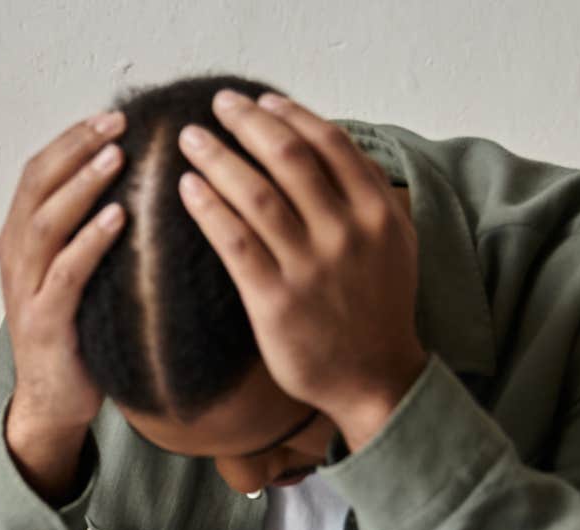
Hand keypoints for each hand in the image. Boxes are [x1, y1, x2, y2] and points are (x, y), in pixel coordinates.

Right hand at [0, 111, 129, 496]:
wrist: (53, 404)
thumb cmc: (76, 333)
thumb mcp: (78, 273)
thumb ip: (90, 233)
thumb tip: (138, 185)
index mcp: (21, 240)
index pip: (38, 173)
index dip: (71, 140)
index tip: (110, 116)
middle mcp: (16, 257)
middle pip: (37, 186)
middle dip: (76, 149)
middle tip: (117, 123)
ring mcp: (26, 289)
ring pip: (46, 222)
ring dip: (82, 185)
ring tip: (115, 157)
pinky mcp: (45, 321)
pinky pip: (66, 273)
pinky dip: (90, 242)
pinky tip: (118, 219)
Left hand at [177, 90, 427, 448]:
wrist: (375, 379)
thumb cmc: (378, 308)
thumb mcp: (393, 243)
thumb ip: (368, 193)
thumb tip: (328, 144)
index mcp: (377, 212)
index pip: (329, 143)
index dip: (290, 114)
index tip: (260, 99)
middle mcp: (346, 232)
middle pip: (288, 157)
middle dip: (248, 122)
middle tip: (218, 104)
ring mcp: (310, 267)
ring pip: (256, 195)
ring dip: (219, 158)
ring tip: (190, 138)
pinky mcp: (275, 300)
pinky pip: (234, 242)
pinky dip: (208, 208)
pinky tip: (186, 188)